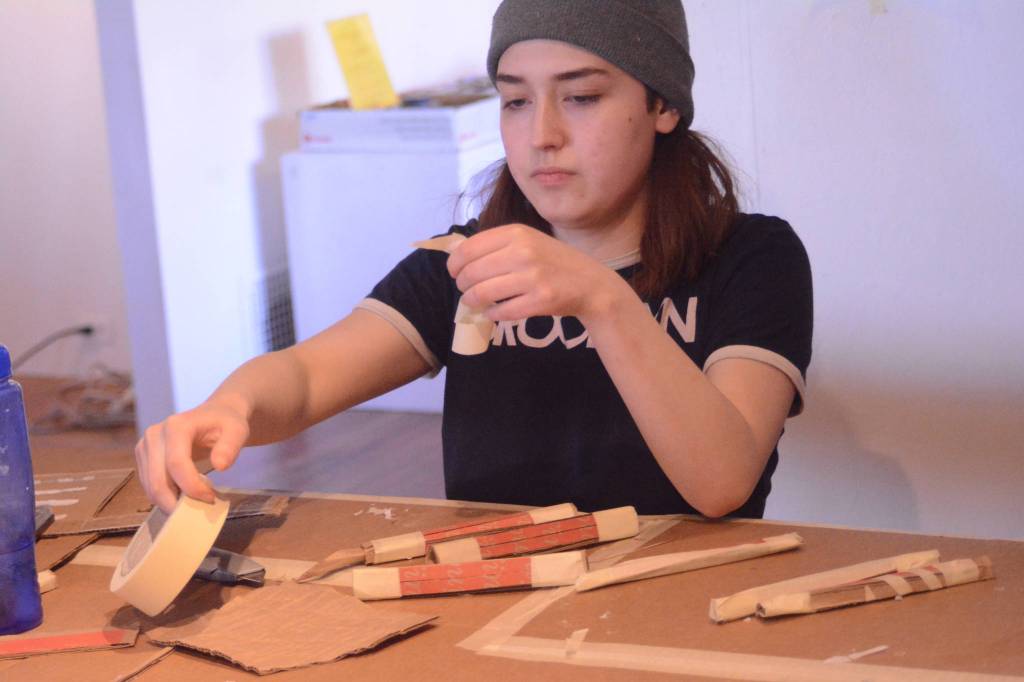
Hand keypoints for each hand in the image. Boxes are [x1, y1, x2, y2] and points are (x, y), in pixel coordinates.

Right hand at [134, 398, 249, 512]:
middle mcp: (155, 434)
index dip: (191, 487)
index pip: (176, 464)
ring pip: (151, 486)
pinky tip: (183, 494)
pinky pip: (150, 484)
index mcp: (176, 426)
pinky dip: (165, 495)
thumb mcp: (238, 430)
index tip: (210, 498)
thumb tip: (220, 466)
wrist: (216, 413)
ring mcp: (145, 445)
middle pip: (158, 479)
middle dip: (177, 502)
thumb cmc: (226, 422)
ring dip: (171, 500)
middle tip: (199, 509)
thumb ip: (231, 446)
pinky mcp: (143, 456)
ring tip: (194, 501)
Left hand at [446, 224, 629, 322]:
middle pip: (472, 273)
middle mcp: (523, 252)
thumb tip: (454, 250)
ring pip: (482, 294)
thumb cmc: (552, 261)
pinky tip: (495, 312)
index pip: (468, 249)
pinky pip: (501, 312)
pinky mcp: (540, 301)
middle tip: (467, 290)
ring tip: (476, 302)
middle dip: (463, 285)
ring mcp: (532, 277)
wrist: (590, 283)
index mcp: (516, 233)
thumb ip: (494, 244)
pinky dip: (492, 314)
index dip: (455, 264)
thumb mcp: (527, 241)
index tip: (456, 273)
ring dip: (473, 301)